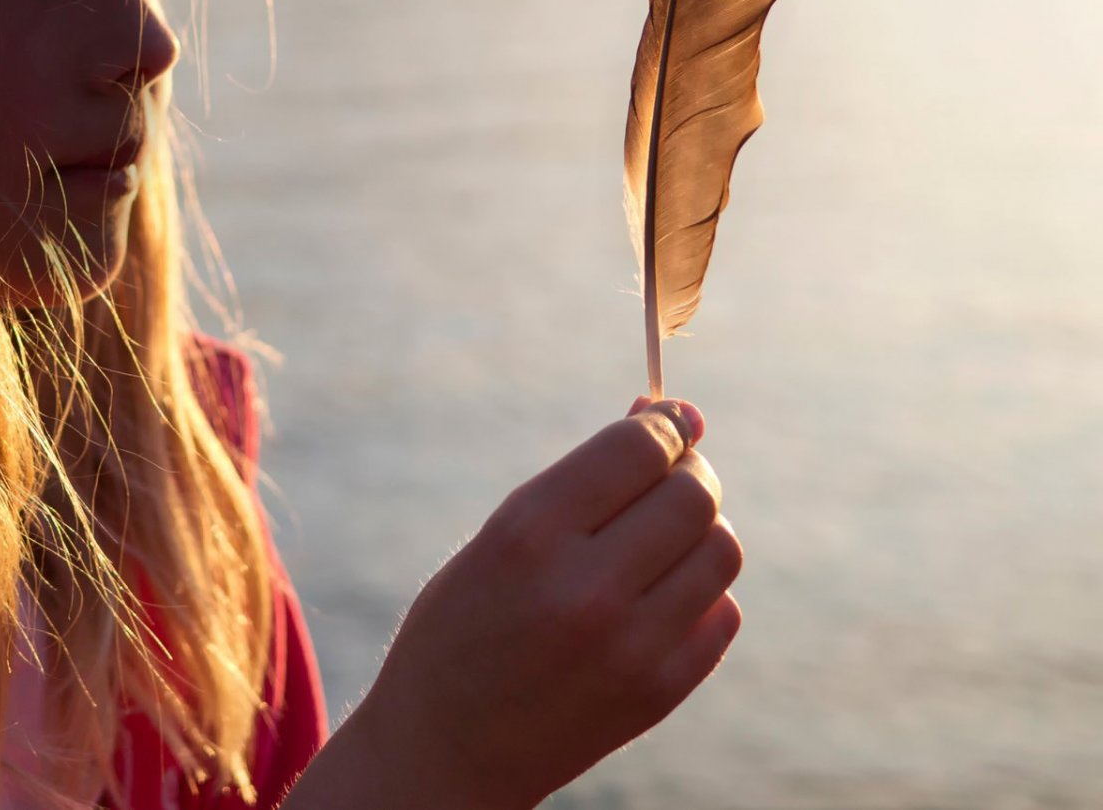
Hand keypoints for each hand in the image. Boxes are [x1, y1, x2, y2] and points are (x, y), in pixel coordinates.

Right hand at [287, 401, 740, 809]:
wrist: (446, 749)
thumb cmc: (464, 623)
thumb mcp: (500, 535)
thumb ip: (583, 481)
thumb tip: (670, 417)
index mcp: (529, 533)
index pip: (638, 448)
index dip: (661, 424)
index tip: (663, 421)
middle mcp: (585, 587)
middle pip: (693, 494)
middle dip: (689, 470)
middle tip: (668, 475)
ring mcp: (630, 646)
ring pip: (721, 549)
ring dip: (701, 528)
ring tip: (660, 536)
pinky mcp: (660, 691)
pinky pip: (721, 611)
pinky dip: (701, 590)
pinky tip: (658, 594)